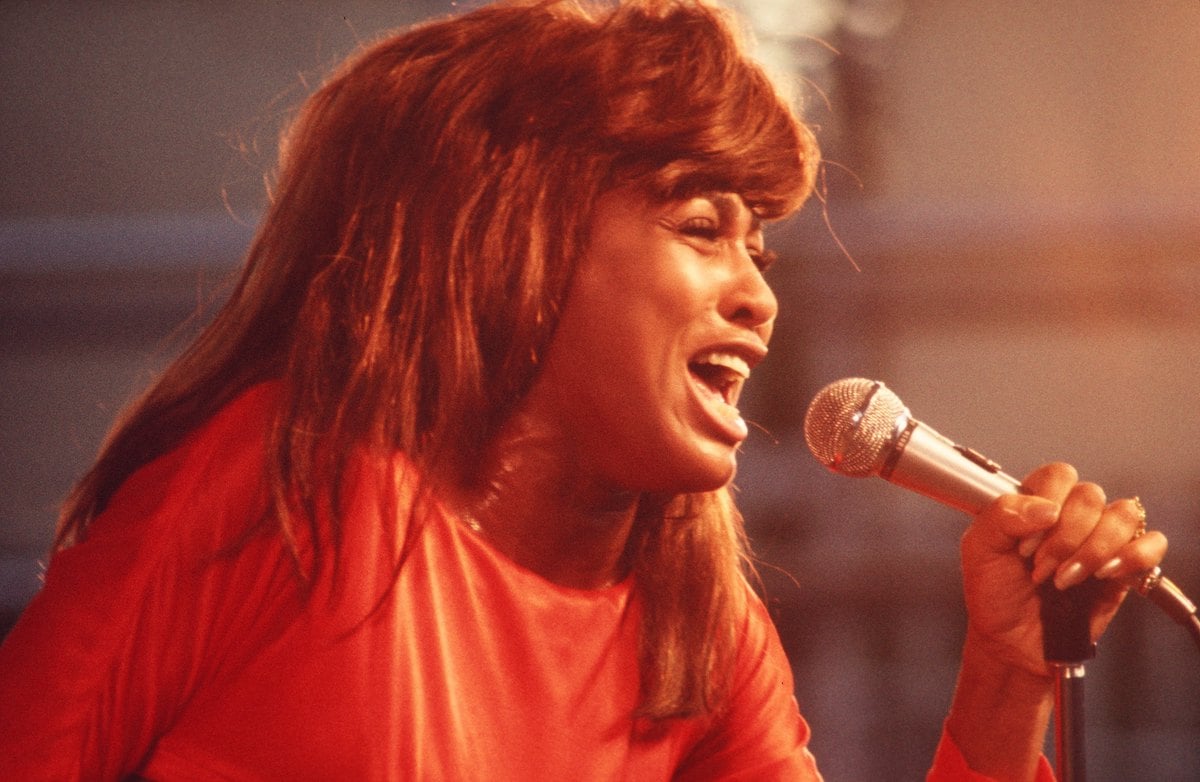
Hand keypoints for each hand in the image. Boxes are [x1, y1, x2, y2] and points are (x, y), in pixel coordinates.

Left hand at [959, 462, 1167, 676]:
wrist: (1012, 643)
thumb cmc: (995, 594)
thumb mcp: (979, 550)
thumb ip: (1001, 516)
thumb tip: (1047, 508)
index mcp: (1037, 502)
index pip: (1058, 475)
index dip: (1046, 504)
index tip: (1025, 544)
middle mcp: (1072, 516)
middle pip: (1090, 495)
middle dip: (1064, 538)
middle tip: (1040, 569)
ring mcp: (1101, 540)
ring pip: (1124, 515)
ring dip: (1094, 549)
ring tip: (1065, 579)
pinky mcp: (1126, 568)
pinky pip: (1152, 543)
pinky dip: (1132, 556)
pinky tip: (1103, 575)